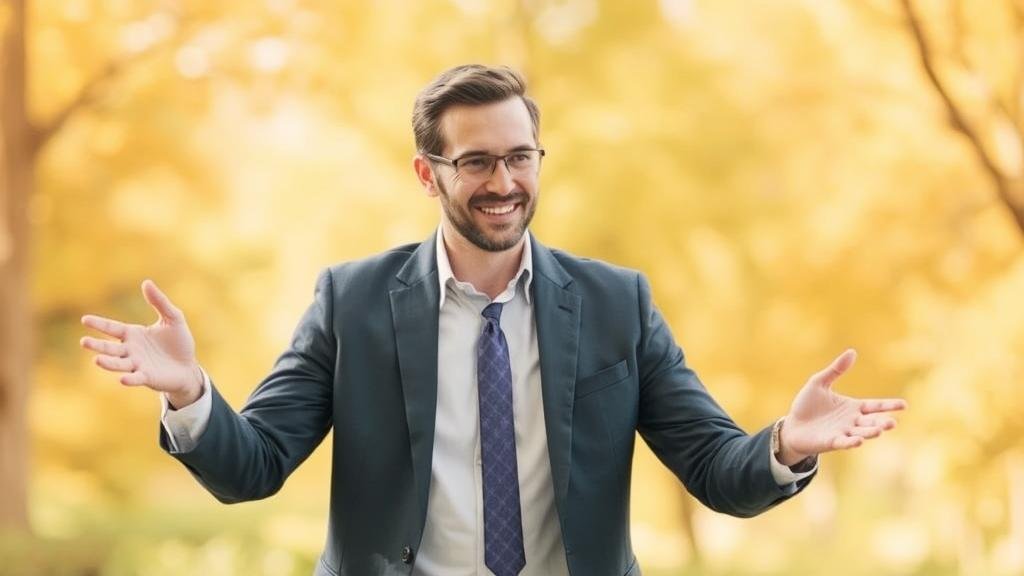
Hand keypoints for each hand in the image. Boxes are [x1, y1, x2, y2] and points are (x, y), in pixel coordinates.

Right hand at [80, 279, 203, 408]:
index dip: (99, 324)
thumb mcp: (173, 318)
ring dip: (108, 363)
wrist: (189, 366)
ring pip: (118, 364)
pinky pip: (136, 378)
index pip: (112, 328)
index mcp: (133, 334)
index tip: (85, 319)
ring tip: (97, 360)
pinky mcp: (147, 377)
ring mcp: (137, 365)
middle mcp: (130, 350)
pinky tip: (122, 379)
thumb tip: (146, 282)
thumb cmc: (179, 342)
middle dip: (97, 345)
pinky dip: (130, 379)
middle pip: (110, 348)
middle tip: (84, 341)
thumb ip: (160, 302)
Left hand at [777, 349, 906, 465]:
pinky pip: (843, 442)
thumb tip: (852, 351)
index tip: (904, 405)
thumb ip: (836, 370)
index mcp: (853, 407)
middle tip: (892, 422)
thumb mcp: (819, 382)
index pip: (874, 406)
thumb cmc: (806, 405)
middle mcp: (851, 422)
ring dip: (870, 432)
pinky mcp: (831, 442)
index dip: (888, 405)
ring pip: (861, 433)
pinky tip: (858, 441)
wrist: (792, 426)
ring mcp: (843, 433)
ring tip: (880, 430)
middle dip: (882, 423)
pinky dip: (851, 442)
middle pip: (871, 422)